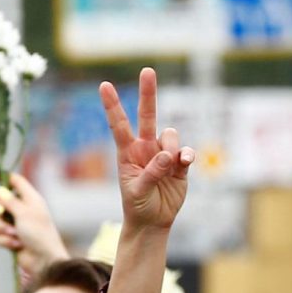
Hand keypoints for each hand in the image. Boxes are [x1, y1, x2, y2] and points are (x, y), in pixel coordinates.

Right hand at [0, 174, 67, 280]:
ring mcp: (16, 225)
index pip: (14, 181)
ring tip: (15, 235)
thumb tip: (0, 190)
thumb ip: (10, 201)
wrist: (44, 261)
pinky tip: (17, 246)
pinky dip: (5, 240)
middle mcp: (22, 209)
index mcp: (30, 198)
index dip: (0, 175)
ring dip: (2, 228)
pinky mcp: (11, 238)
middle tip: (1, 213)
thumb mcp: (25, 213)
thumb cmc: (39, 234)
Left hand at [101, 67, 195, 234]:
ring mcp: (163, 154)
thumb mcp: (138, 191)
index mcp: (127, 152)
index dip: (113, 105)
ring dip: (171, 146)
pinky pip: (186, 151)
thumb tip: (168, 154)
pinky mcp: (180, 164)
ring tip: (169, 166)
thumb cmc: (137, 206)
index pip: (119, 125)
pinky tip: (184, 163)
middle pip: (147, 115)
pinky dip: (186, 155)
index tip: (104, 85)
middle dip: (148, 93)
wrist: (153, 222)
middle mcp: (145, 148)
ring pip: (170, 135)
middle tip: (148, 71)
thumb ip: (151, 172)